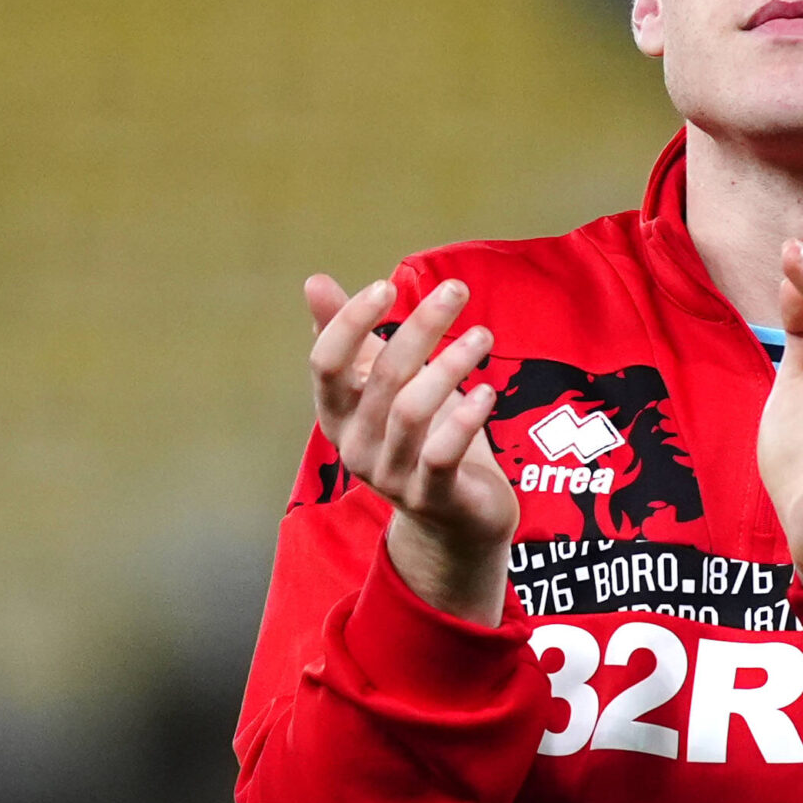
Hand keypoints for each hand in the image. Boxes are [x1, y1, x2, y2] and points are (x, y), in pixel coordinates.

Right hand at [307, 273, 517, 626]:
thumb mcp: (384, 384)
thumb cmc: (420, 438)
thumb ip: (350, 336)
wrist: (455, 520)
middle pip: (382, 376)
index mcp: (337, 415)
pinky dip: (464, 419)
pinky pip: (441, 454)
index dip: (349, 322)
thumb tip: (314, 281)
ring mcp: (391, 476)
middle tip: (456, 290)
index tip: (387, 285)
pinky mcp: (433, 497)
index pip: (326, 364)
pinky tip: (488, 391)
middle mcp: (356, 446)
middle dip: (421, 327)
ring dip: (450, 365)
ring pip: (412, 410)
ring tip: (482, 336)